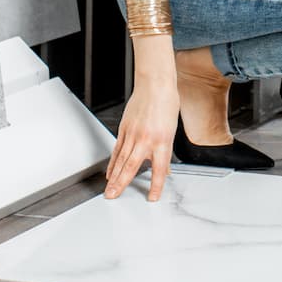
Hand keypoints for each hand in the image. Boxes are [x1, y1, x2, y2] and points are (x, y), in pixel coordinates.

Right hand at [104, 75, 178, 201]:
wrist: (155, 84)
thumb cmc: (166, 103)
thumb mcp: (172, 130)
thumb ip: (166, 152)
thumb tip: (165, 169)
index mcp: (162, 141)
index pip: (159, 169)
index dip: (155, 185)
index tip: (152, 198)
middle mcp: (146, 139)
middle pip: (132, 167)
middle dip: (122, 184)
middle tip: (113, 197)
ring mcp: (133, 134)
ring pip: (121, 159)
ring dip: (114, 177)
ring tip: (109, 190)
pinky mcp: (124, 128)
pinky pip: (117, 149)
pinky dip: (113, 162)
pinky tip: (110, 172)